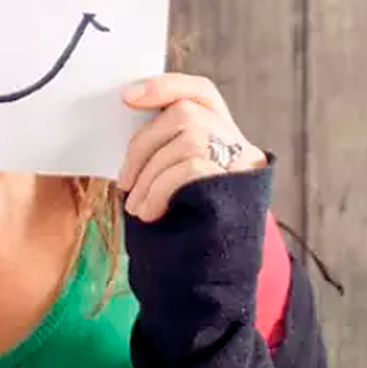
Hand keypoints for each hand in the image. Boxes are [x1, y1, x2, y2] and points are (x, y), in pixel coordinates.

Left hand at [117, 73, 266, 222]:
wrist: (211, 281)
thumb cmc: (187, 229)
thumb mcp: (177, 181)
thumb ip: (167, 150)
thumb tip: (127, 124)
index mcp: (225, 138)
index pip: (201, 92)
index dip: (165, 87)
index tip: (127, 97)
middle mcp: (241, 147)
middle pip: (186, 114)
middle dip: (144, 143)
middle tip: (123, 181)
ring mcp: (242, 168)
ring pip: (187, 140)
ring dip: (149, 174)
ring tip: (136, 206)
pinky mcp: (236, 190)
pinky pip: (189, 169)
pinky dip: (159, 189)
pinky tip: (150, 213)